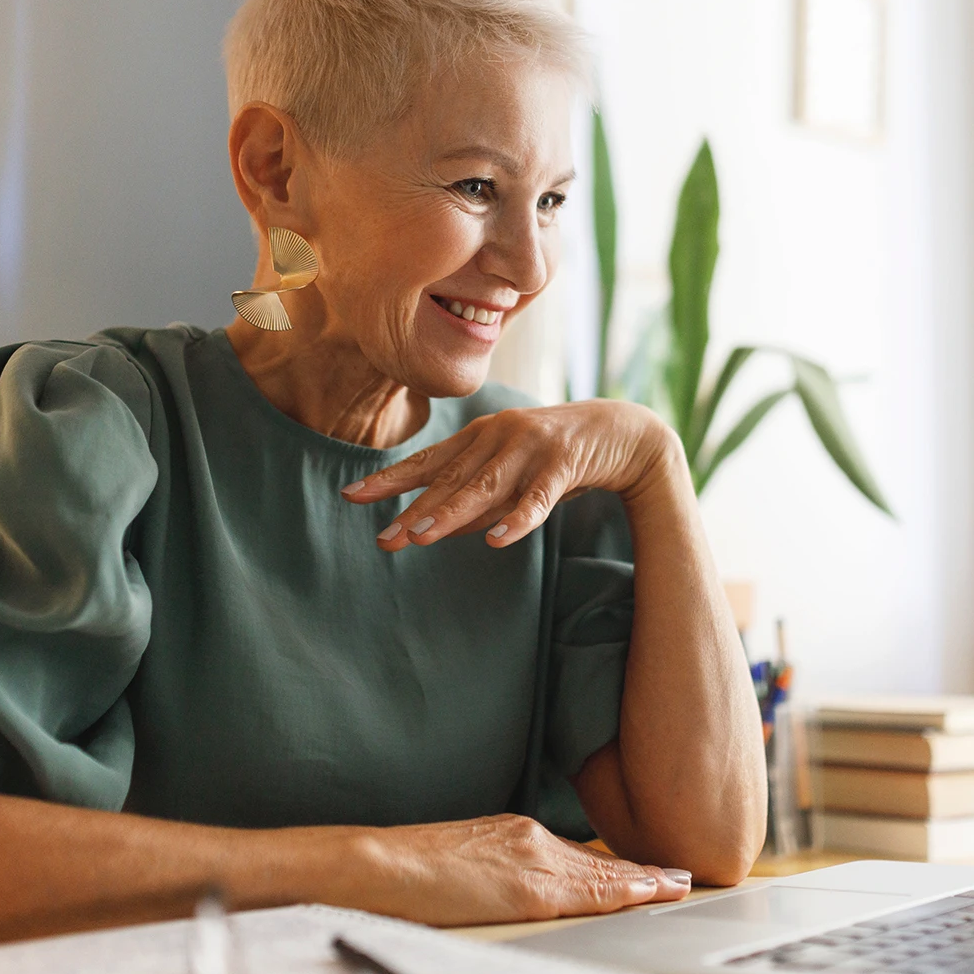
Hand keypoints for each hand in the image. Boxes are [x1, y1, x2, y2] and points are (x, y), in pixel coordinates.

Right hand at [336, 814, 693, 925]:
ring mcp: (532, 859)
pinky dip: (624, 891)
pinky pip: (587, 891)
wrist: (375, 864)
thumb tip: (515, 891)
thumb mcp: (462, 864)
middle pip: (597, 861)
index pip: (578, 855)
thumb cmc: (406, 871)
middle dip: (640, 871)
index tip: (649, 870)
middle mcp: (530, 837)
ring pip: (601, 873)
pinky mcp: (528, 887)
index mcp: (515, 833)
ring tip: (679, 886)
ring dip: (644, 880)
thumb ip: (497, 872)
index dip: (617, 865)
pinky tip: (649, 892)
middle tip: (682, 877)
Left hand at [342, 400, 679, 549]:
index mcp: (479, 437)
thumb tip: (430, 527)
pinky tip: (499, 541)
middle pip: (450, 480)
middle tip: (386, 538)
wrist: (622, 432)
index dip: (390, 480)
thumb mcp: (509, 475)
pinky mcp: (564, 463)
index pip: (427, 461)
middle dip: (415, 509)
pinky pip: (539, 498)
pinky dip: (518, 519)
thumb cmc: (555, 458)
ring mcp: (530, 447)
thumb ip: (474, 498)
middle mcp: (497, 435)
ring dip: (452, 513)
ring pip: (486, 486)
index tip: (351, 497)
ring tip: (422, 537)